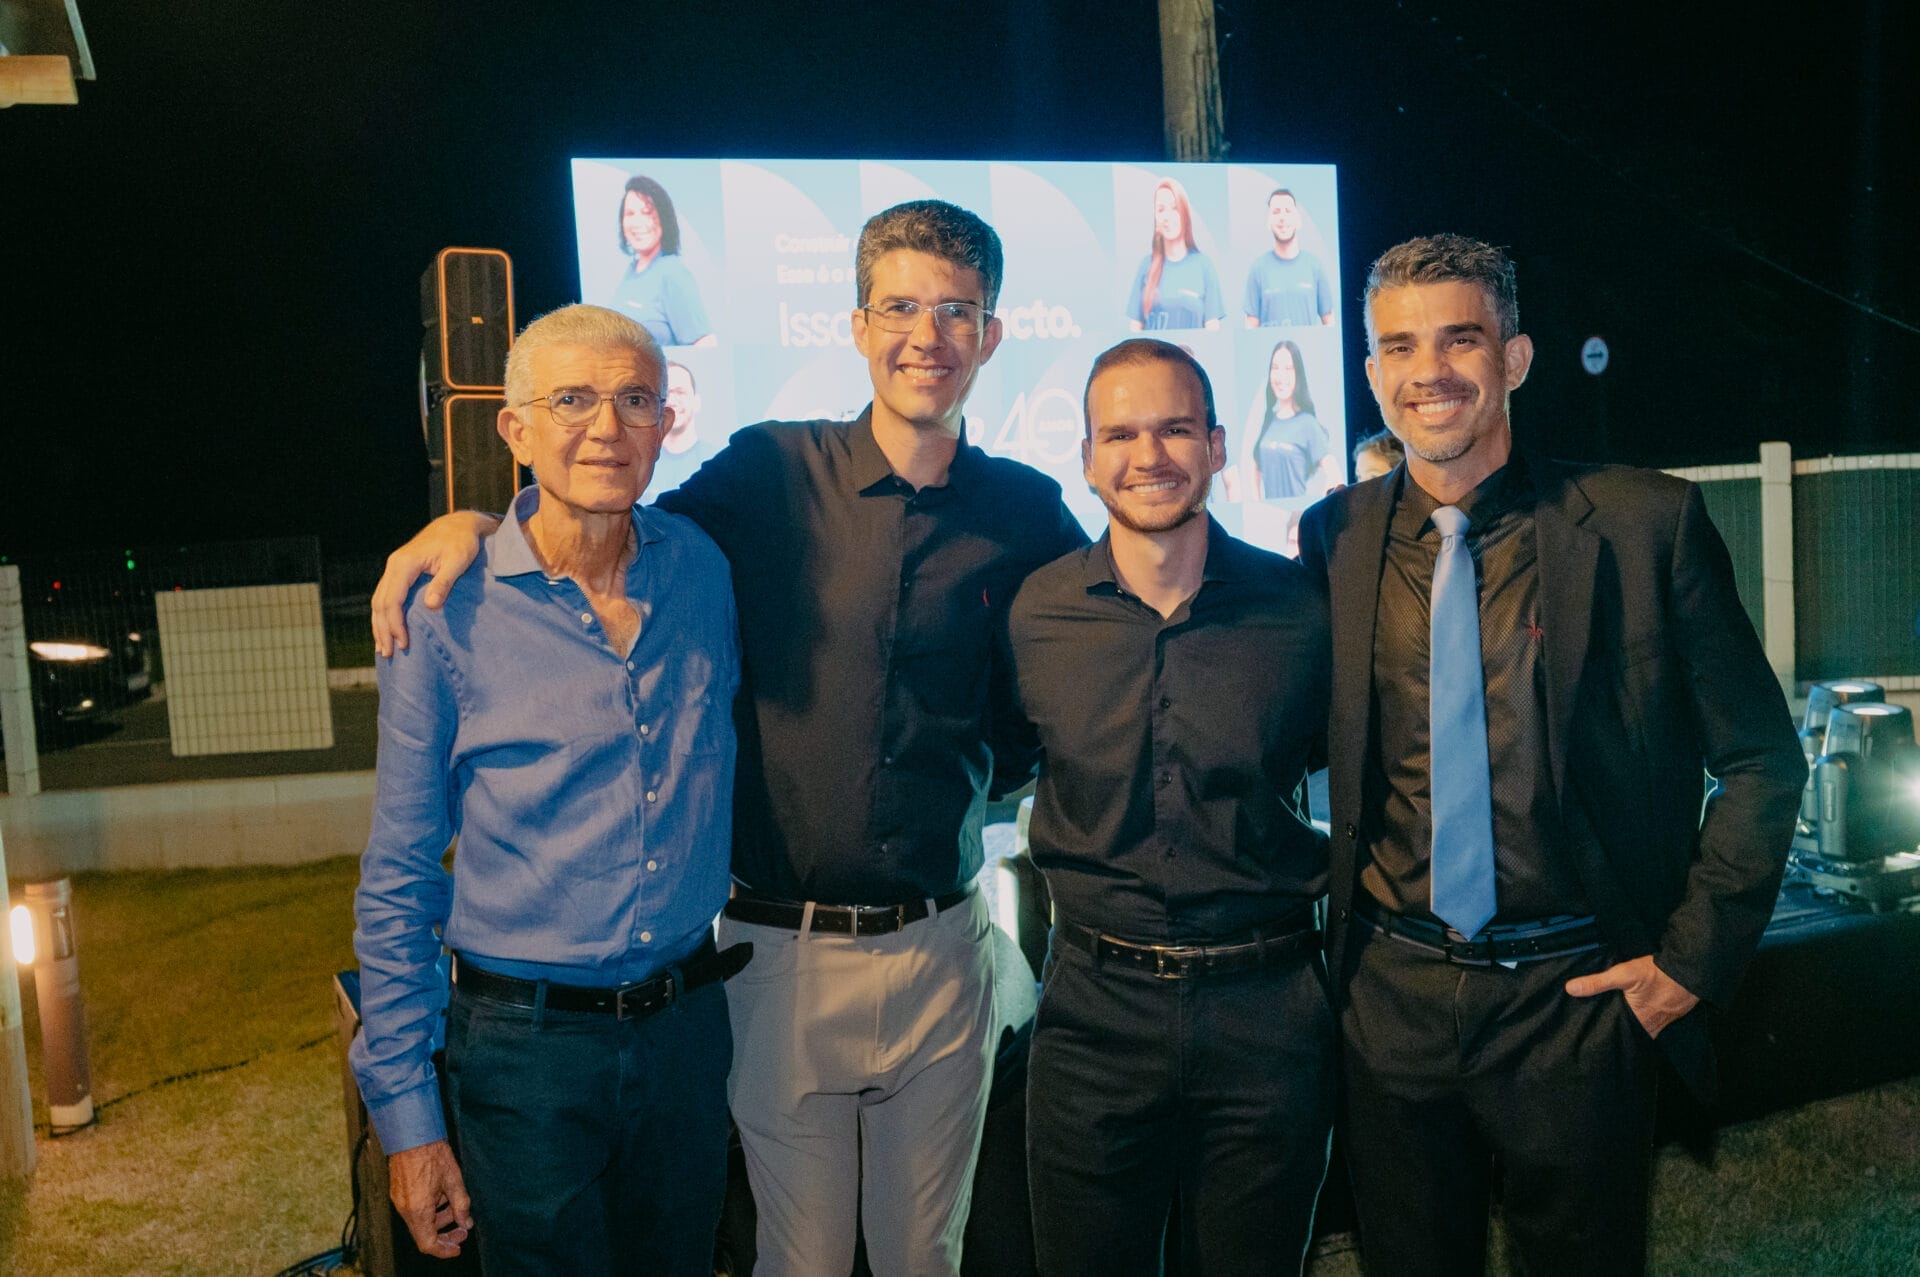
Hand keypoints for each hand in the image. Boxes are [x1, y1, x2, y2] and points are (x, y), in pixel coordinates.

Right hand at [370, 512, 498, 656]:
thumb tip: (430, 606)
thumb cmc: (461, 542)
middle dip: (384, 630)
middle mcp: (394, 565)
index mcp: (404, 563)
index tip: (404, 644)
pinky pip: (385, 596)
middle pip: (380, 603)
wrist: (458, 525)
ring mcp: (394, 568)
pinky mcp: (399, 572)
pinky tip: (386, 630)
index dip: (396, 625)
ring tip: (384, 649)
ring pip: (379, 601)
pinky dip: (383, 615)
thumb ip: (444, 582)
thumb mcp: (458, 561)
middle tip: (389, 654)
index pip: (392, 600)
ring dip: (380, 625)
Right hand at [388, 1139, 473, 1258]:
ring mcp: (400, 1200)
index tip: (458, 1246)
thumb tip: (466, 1222)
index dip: (444, 1249)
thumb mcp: (454, 1180)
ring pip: (420, 1221)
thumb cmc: (432, 1154)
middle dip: (445, 1232)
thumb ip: (461, 1205)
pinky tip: (442, 1195)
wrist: (412, 1134)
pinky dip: (430, 1208)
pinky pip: (415, 1209)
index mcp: (418, 1210)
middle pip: (424, 1234)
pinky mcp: (398, 1192)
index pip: (428, 1243)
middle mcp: (405, 1209)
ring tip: (455, 1204)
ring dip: (439, 1218)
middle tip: (463, 1226)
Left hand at [1565, 954, 1698, 1038]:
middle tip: (1604, 1026)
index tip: (1595, 1036)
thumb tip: (1571, 989)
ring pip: (1645, 1027)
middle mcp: (1653, 1026)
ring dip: (1634, 1023)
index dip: (1608, 1035)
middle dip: (1619, 1029)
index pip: (1619, 1035)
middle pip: (1631, 1032)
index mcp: (1639, 1021)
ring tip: (1619, 1019)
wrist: (1689, 968)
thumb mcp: (1623, 974)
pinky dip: (1647, 1016)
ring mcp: (1665, 1021)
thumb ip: (1597, 983)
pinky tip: (1640, 1009)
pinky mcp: (1673, 1013)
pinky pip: (1656, 1020)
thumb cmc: (1656, 973)